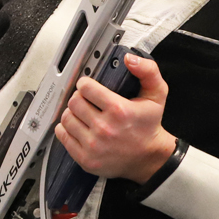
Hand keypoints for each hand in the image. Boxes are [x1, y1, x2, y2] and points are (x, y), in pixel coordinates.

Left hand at [55, 54, 177, 184]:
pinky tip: (78, 127)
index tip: (89, 87)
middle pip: (74, 102)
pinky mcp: (86, 159)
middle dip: (79, 98)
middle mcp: (105, 129)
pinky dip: (66, 129)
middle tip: (87, 101)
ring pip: (66, 118)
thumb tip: (129, 59)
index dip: (86, 85)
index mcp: (119, 110)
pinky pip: (62, 135)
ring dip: (72, 113)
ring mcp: (94, 146)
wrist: (149, 158)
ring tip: (83, 114)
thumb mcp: (156, 95)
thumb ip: (148, 71)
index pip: (85, 88)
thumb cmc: (149, 126)